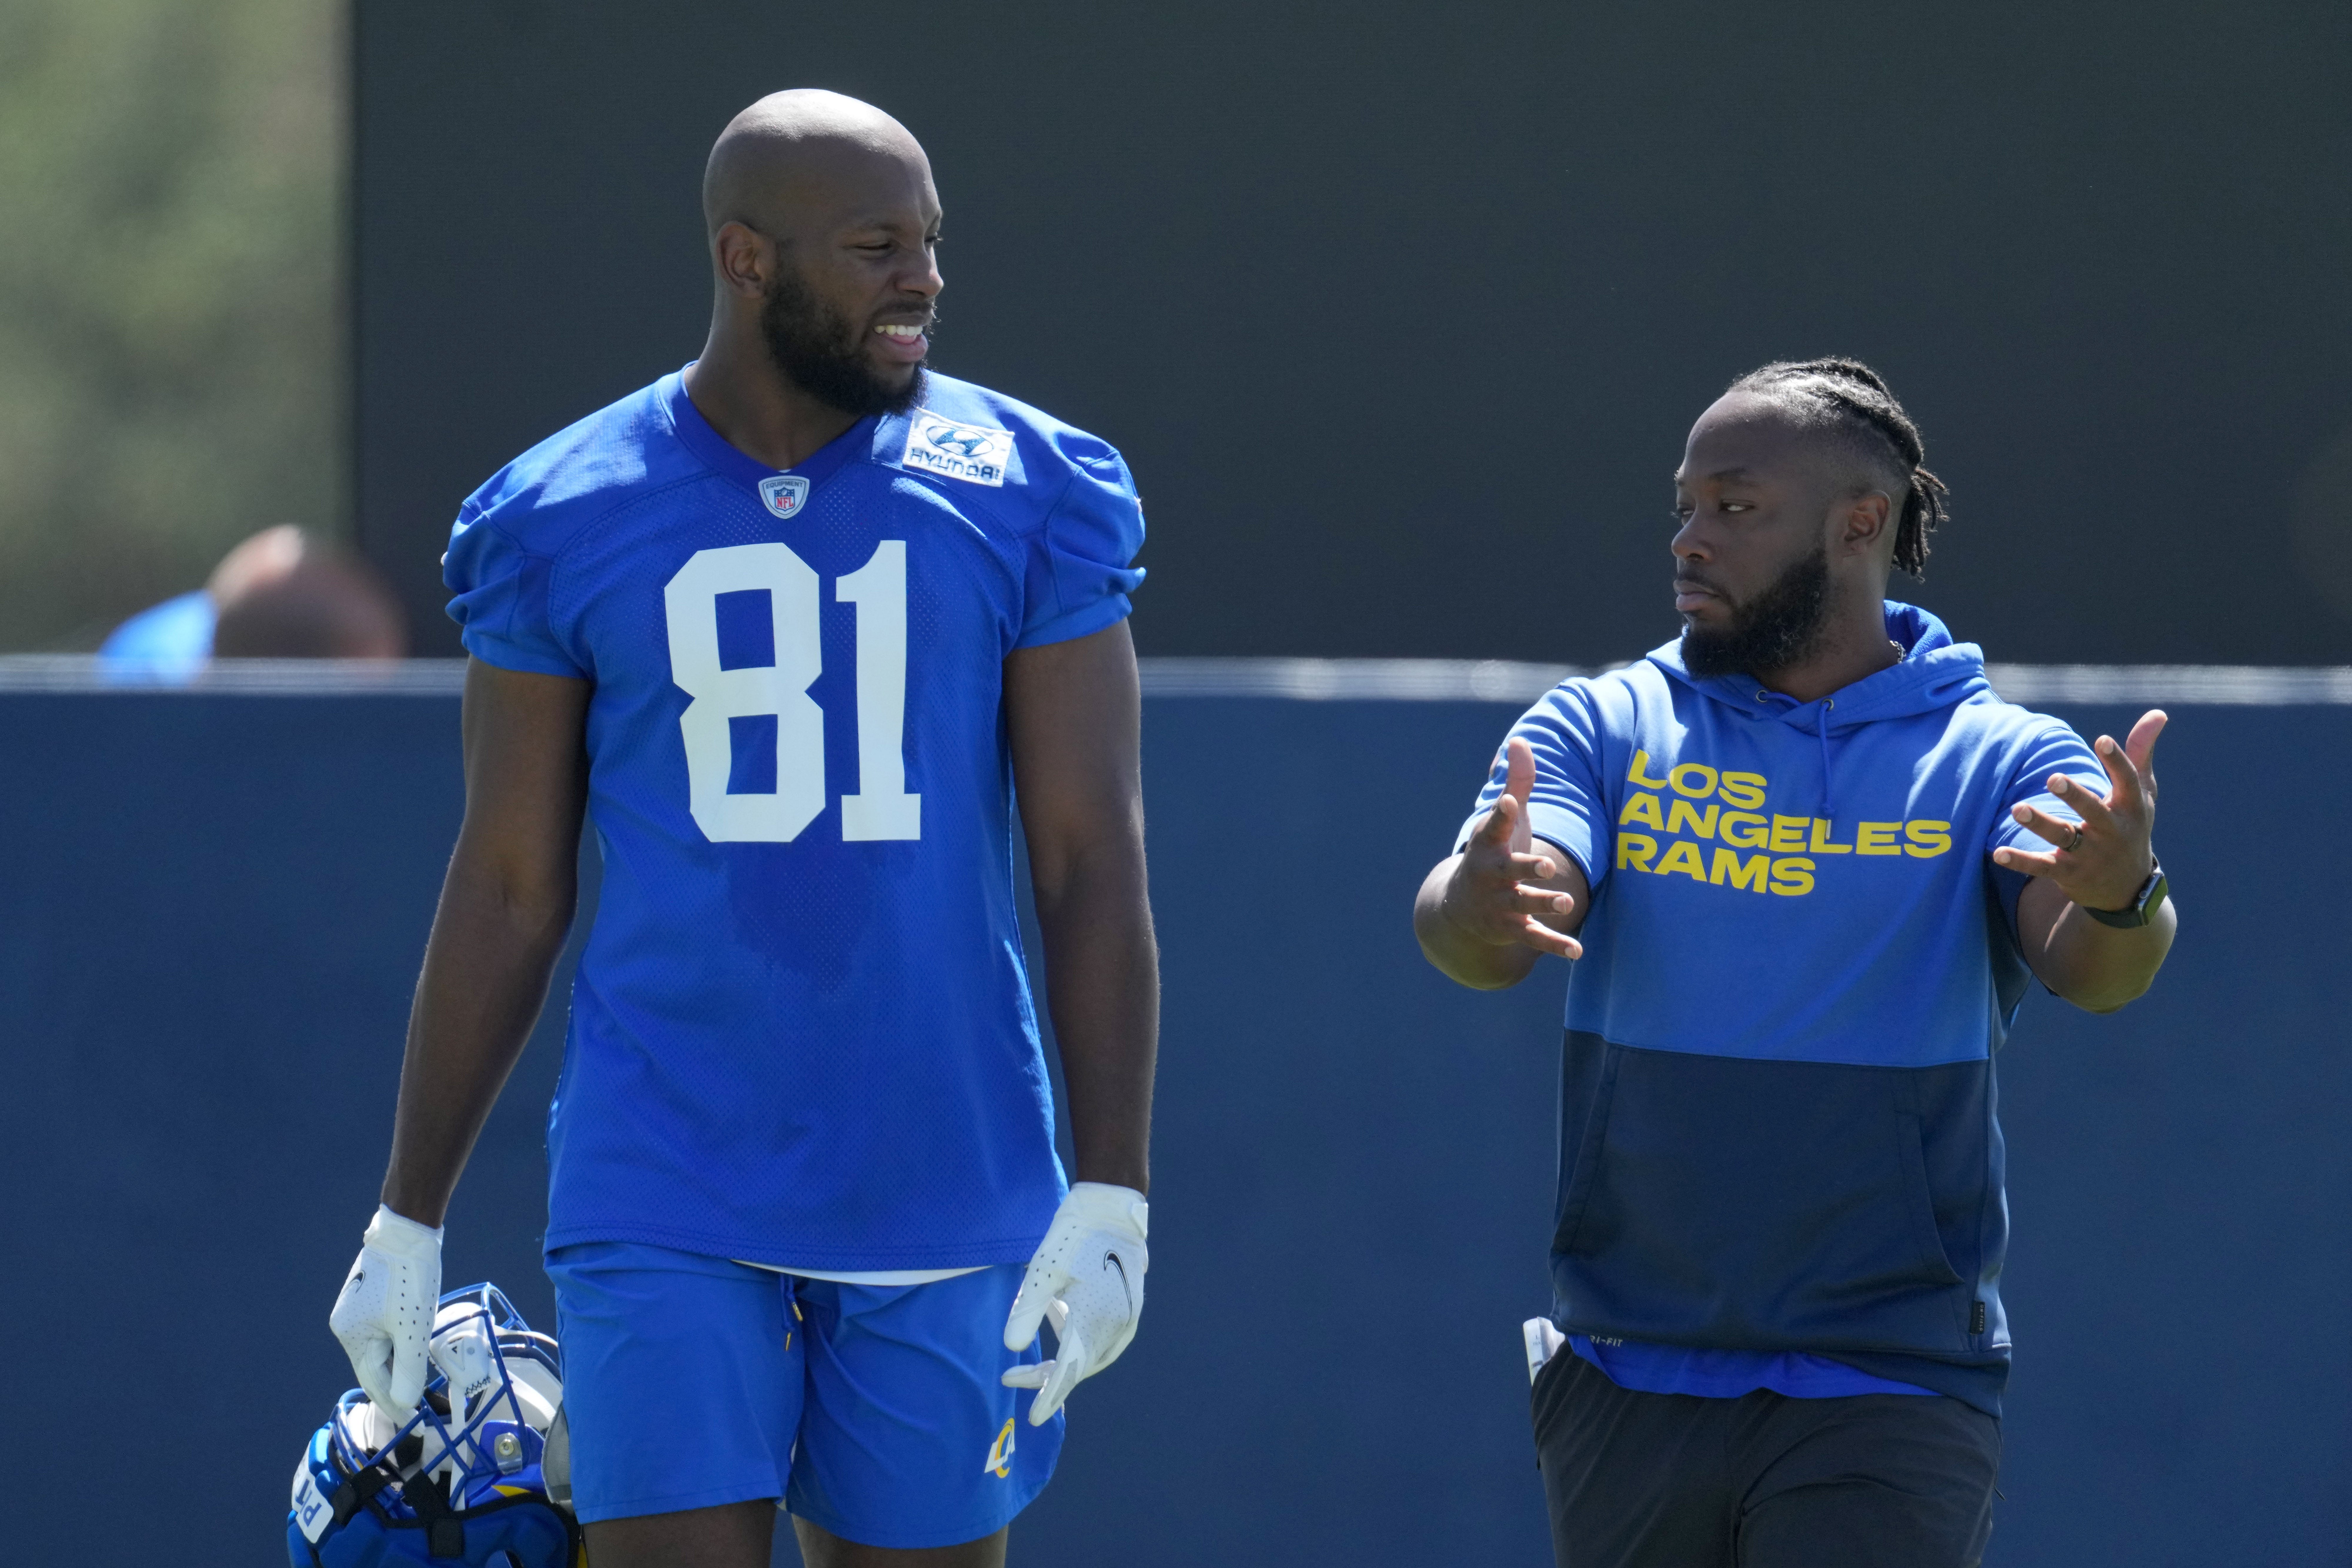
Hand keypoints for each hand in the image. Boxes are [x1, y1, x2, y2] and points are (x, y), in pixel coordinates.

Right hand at [328, 1205, 443, 1420]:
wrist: (407, 1231)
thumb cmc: (410, 1279)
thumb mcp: (414, 1328)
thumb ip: (408, 1368)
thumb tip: (404, 1402)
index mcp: (352, 1335)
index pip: (373, 1380)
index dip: (393, 1403)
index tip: (410, 1423)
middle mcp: (347, 1326)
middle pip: (374, 1366)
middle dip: (395, 1389)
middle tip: (415, 1411)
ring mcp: (357, 1311)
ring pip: (380, 1350)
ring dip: (397, 1368)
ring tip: (416, 1388)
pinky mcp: (370, 1299)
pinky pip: (384, 1332)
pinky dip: (397, 1347)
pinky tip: (411, 1355)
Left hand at [1001, 1183, 1147, 1425]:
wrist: (1112, 1210)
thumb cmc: (1072, 1238)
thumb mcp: (1041, 1273)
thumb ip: (1027, 1312)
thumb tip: (1011, 1349)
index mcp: (1093, 1319)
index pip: (1068, 1371)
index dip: (1049, 1396)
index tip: (1032, 1418)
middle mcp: (1115, 1326)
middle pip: (1079, 1366)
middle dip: (1048, 1379)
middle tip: (1013, 1377)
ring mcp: (1127, 1319)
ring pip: (1092, 1356)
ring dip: (1065, 1363)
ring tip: (1035, 1364)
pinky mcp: (1129, 1309)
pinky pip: (1103, 1341)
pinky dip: (1081, 1346)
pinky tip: (1062, 1333)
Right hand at [1441, 738, 1582, 959]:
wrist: (1459, 911)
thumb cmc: (1491, 855)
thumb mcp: (1502, 822)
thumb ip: (1517, 783)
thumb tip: (1520, 741)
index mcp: (1489, 846)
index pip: (1495, 826)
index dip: (1503, 814)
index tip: (1512, 802)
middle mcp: (1493, 876)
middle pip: (1511, 871)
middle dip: (1528, 869)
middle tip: (1546, 867)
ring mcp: (1502, 904)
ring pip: (1525, 905)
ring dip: (1544, 904)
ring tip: (1566, 901)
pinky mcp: (1513, 928)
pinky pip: (1535, 937)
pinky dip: (1555, 945)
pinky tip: (1577, 950)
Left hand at [1993, 709, 2165, 911]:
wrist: (2127, 888)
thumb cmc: (2131, 826)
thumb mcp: (2142, 793)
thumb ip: (2141, 753)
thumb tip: (2158, 712)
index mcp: (2131, 808)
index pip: (2127, 782)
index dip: (2117, 761)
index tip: (2102, 739)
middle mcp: (2112, 832)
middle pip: (2093, 811)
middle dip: (2075, 796)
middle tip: (2053, 777)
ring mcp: (2090, 855)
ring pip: (2064, 838)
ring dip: (2040, 824)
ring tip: (2016, 808)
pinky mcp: (2068, 874)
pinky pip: (2042, 867)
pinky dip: (2020, 862)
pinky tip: (1997, 852)